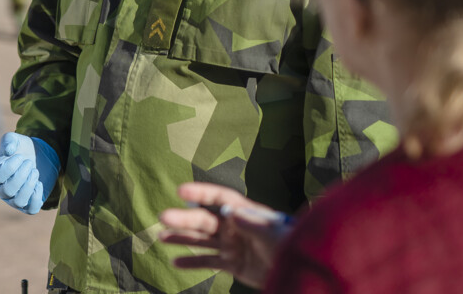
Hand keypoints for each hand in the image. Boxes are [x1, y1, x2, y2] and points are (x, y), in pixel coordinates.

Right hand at [0, 132, 59, 213]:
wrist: (39, 155)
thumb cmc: (23, 148)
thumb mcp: (15, 139)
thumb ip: (9, 140)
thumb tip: (8, 151)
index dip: (9, 167)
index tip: (20, 156)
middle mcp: (3, 190)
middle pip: (7, 191)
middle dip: (20, 176)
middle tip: (29, 163)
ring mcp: (15, 199)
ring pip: (18, 201)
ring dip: (28, 186)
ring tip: (35, 171)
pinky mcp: (30, 203)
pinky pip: (31, 209)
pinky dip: (36, 198)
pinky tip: (39, 184)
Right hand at [157, 182, 293, 288]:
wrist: (300, 272)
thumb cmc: (291, 246)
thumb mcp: (272, 233)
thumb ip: (250, 223)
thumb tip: (228, 211)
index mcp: (245, 214)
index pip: (220, 199)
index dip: (201, 194)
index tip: (181, 191)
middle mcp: (235, 227)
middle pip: (205, 220)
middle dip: (184, 219)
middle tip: (163, 217)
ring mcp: (232, 246)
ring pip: (202, 240)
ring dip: (182, 237)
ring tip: (162, 236)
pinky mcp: (233, 264)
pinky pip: (208, 262)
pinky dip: (192, 261)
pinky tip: (176, 260)